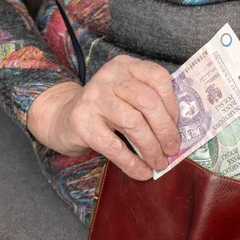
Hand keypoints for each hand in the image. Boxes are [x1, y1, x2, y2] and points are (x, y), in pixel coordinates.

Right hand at [27, 55, 179, 180]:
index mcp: (125, 66)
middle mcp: (109, 77)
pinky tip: (142, 173)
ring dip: (151, 148)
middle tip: (172, 150)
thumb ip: (149, 104)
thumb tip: (177, 134)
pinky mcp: (82, 123)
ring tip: (159, 163)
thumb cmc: (104, 110)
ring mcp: (94, 98)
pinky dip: (132, 163)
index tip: (177, 127)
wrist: (62, 117)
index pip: (158, 78)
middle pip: (147, 102)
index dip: (172, 105)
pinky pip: (114, 146)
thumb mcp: (125, 96)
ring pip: (133, 123)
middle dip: (165, 130)